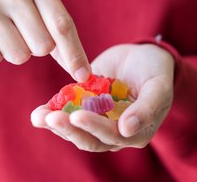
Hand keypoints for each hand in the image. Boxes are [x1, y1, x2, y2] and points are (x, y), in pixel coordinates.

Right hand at [0, 0, 90, 80]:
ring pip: (18, 56)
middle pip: (42, 46)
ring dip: (13, 52)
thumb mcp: (36, 10)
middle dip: (34, 48)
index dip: (74, 54)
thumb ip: (61, 37)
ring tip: (1, 34)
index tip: (83, 76)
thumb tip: (84, 73)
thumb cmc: (9, 10)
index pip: (62, 25)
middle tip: (19, 33)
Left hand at [31, 44, 173, 151]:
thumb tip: (127, 129)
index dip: (94, 127)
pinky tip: (39, 111)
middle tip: (51, 118)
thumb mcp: (158, 87)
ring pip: (75, 131)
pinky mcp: (84, 108)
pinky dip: (53, 112)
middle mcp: (114, 133)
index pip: (112, 136)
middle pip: (89, 139)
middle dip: (69, 130)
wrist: (142, 58)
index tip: (77, 115)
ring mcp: (97, 121)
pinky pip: (67, 114)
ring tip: (38, 116)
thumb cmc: (156, 71)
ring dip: (56, 125)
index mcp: (135, 132)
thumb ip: (146, 109)